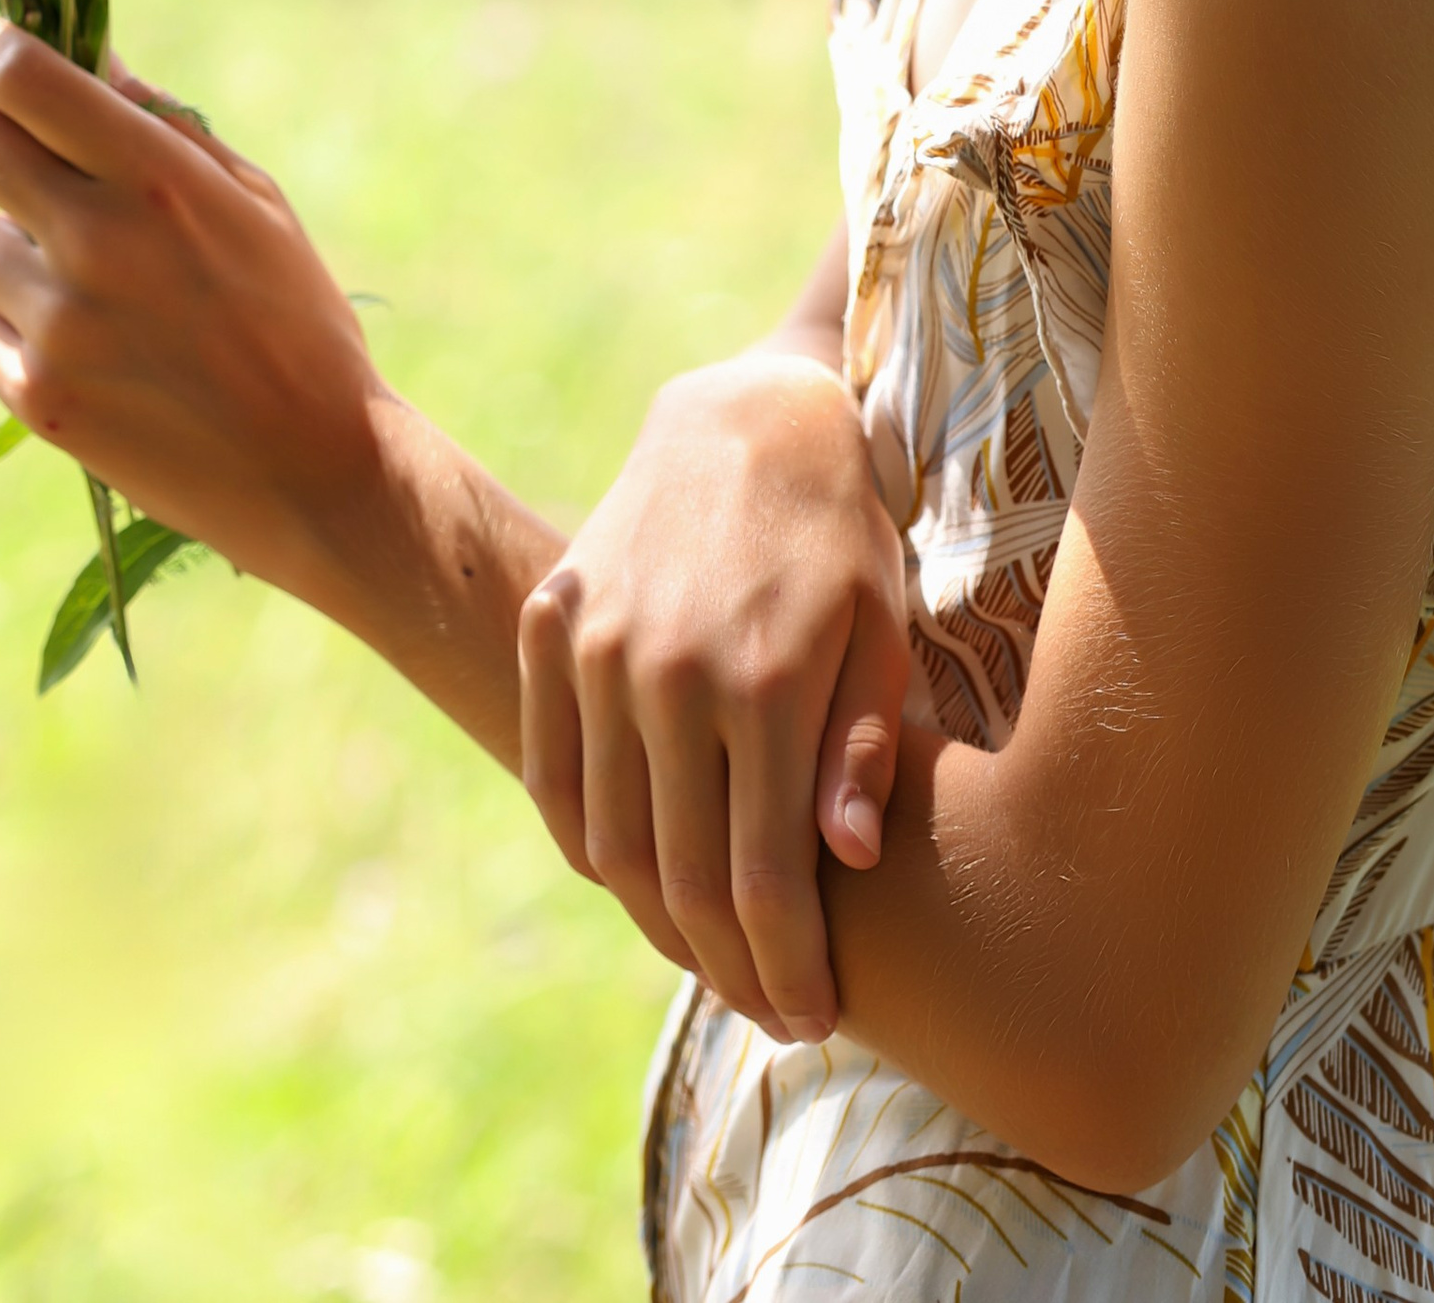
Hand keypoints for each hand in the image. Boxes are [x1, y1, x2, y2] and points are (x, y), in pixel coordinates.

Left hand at [0, 16, 383, 595]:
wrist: (318, 470)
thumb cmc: (296, 318)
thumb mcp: (253, 200)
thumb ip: (163, 124)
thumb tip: (88, 59)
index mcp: (157, 176)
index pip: (23, 78)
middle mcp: (98, 239)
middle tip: (7, 147)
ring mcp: (60, 325)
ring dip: (2, 241)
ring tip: (74, 276)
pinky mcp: (38, 399)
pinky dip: (6, 322)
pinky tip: (72, 341)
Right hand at [517, 349, 907, 1044]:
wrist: (746, 416)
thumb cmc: (841, 536)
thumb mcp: (882, 632)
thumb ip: (860, 750)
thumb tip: (845, 863)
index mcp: (764, 682)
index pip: (763, 878)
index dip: (787, 966)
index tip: (815, 1017)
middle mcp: (668, 671)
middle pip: (681, 877)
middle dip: (729, 969)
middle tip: (769, 1011)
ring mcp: (599, 648)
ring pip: (609, 838)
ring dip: (656, 924)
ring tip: (710, 961)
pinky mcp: (557, 624)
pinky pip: (552, 771)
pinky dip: (586, 846)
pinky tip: (634, 882)